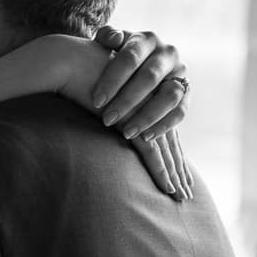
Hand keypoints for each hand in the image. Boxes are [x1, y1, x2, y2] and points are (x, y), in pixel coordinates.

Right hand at [47, 34, 191, 200]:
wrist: (71, 61)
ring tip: (179, 195)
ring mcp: (146, 110)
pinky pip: (150, 149)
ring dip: (172, 173)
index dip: (171, 150)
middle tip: (185, 191)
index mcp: (147, 92)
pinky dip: (159, 169)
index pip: (162, 127)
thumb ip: (112, 104)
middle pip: (168, 140)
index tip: (177, 170)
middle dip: (177, 166)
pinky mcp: (134, 120)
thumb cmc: (78, 71)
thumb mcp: (100, 90)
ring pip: (163, 148)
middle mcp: (151, 101)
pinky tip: (168, 186)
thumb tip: (107, 119)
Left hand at [91, 27, 188, 139]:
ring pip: (170, 96)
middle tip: (107, 120)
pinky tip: (145, 137)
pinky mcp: (187, 92)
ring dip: (148, 116)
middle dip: (127, 101)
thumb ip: (107, 36)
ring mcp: (180, 73)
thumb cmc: (113, 54)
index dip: (113, 79)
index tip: (96, 101)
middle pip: (150, 78)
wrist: (136, 63)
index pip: (130, 58)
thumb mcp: (108, 42)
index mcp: (146, 39)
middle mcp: (168, 53)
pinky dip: (165, 125)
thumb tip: (113, 38)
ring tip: (126, 133)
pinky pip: (181, 111)